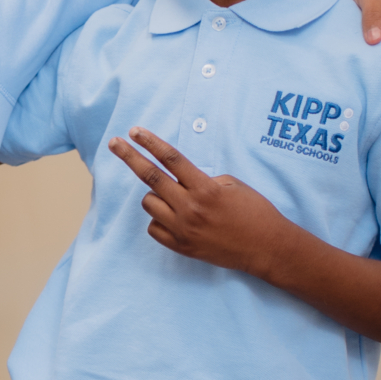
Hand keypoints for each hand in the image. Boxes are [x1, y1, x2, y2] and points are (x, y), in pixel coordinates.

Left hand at [109, 129, 289, 275]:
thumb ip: (202, 180)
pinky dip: (160, 219)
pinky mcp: (181, 247)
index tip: (135, 131)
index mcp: (205, 188)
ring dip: (155, 196)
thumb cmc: (254, 211)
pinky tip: (175, 218)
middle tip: (114, 143)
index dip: (151, 143)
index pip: (171, 159)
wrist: (266, 248)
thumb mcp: (232, 185)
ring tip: (174, 198)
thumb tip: (180, 178)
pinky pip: (153, 228)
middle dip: (129, 157)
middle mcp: (191, 208)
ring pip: (149, 203)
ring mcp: (183, 229)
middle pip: (150, 177)